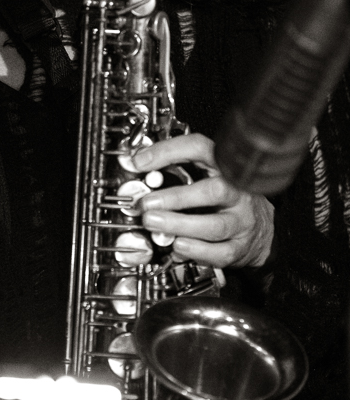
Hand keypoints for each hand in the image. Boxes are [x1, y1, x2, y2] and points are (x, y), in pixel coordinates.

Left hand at [131, 133, 273, 268]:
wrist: (261, 231)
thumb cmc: (226, 200)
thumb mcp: (207, 178)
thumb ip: (177, 174)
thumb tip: (138, 174)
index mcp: (224, 167)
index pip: (199, 148)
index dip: (167, 152)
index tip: (139, 162)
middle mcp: (237, 192)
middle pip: (213, 191)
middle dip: (176, 197)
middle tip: (147, 203)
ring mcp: (241, 221)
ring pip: (215, 225)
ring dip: (179, 225)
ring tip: (154, 224)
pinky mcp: (240, 247)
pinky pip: (219, 252)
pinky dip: (196, 250)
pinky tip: (177, 246)